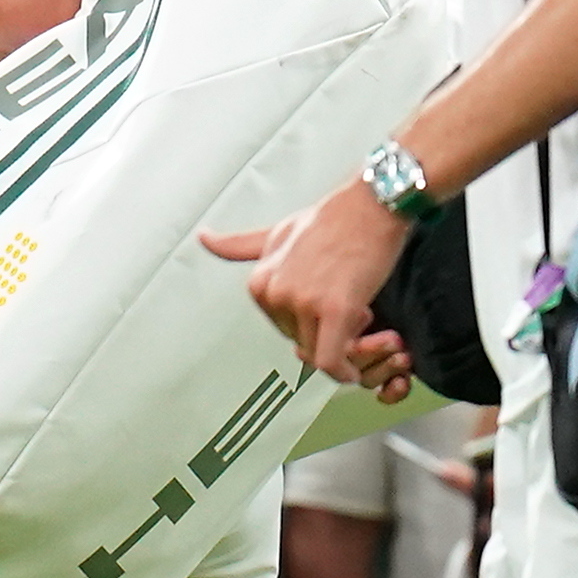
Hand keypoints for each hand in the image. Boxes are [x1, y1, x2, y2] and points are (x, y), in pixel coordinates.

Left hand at [205, 175, 419, 395]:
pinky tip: (352, 370)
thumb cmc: (333, 218)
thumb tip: (205, 239)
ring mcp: (304, 302)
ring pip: (317, 354)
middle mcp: (276, 292)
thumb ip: (240, 245)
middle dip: (325, 333)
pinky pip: (331, 361)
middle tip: (348, 307)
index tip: (324, 308)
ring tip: (358, 312)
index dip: (307, 322)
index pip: (279, 327)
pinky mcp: (336, 310)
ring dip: (342, 346)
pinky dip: (343, 371)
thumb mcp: (277, 231)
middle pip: (299, 342)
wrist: (371, 205)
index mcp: (261, 281)